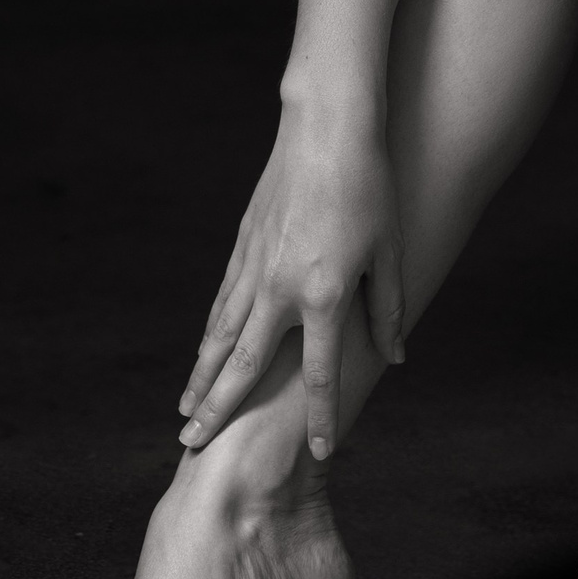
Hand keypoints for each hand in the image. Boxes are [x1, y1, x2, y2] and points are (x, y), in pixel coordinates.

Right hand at [179, 103, 405, 462]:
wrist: (327, 128)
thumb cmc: (370, 188)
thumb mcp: (390, 251)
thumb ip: (387, 309)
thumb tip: (394, 356)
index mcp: (323, 296)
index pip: (319, 373)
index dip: (322, 415)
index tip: (321, 450)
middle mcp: (279, 289)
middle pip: (243, 365)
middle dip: (219, 410)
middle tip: (192, 445)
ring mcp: (254, 266)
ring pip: (220, 336)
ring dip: (202, 377)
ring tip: (183, 412)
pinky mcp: (242, 245)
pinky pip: (222, 301)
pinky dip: (210, 333)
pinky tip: (202, 352)